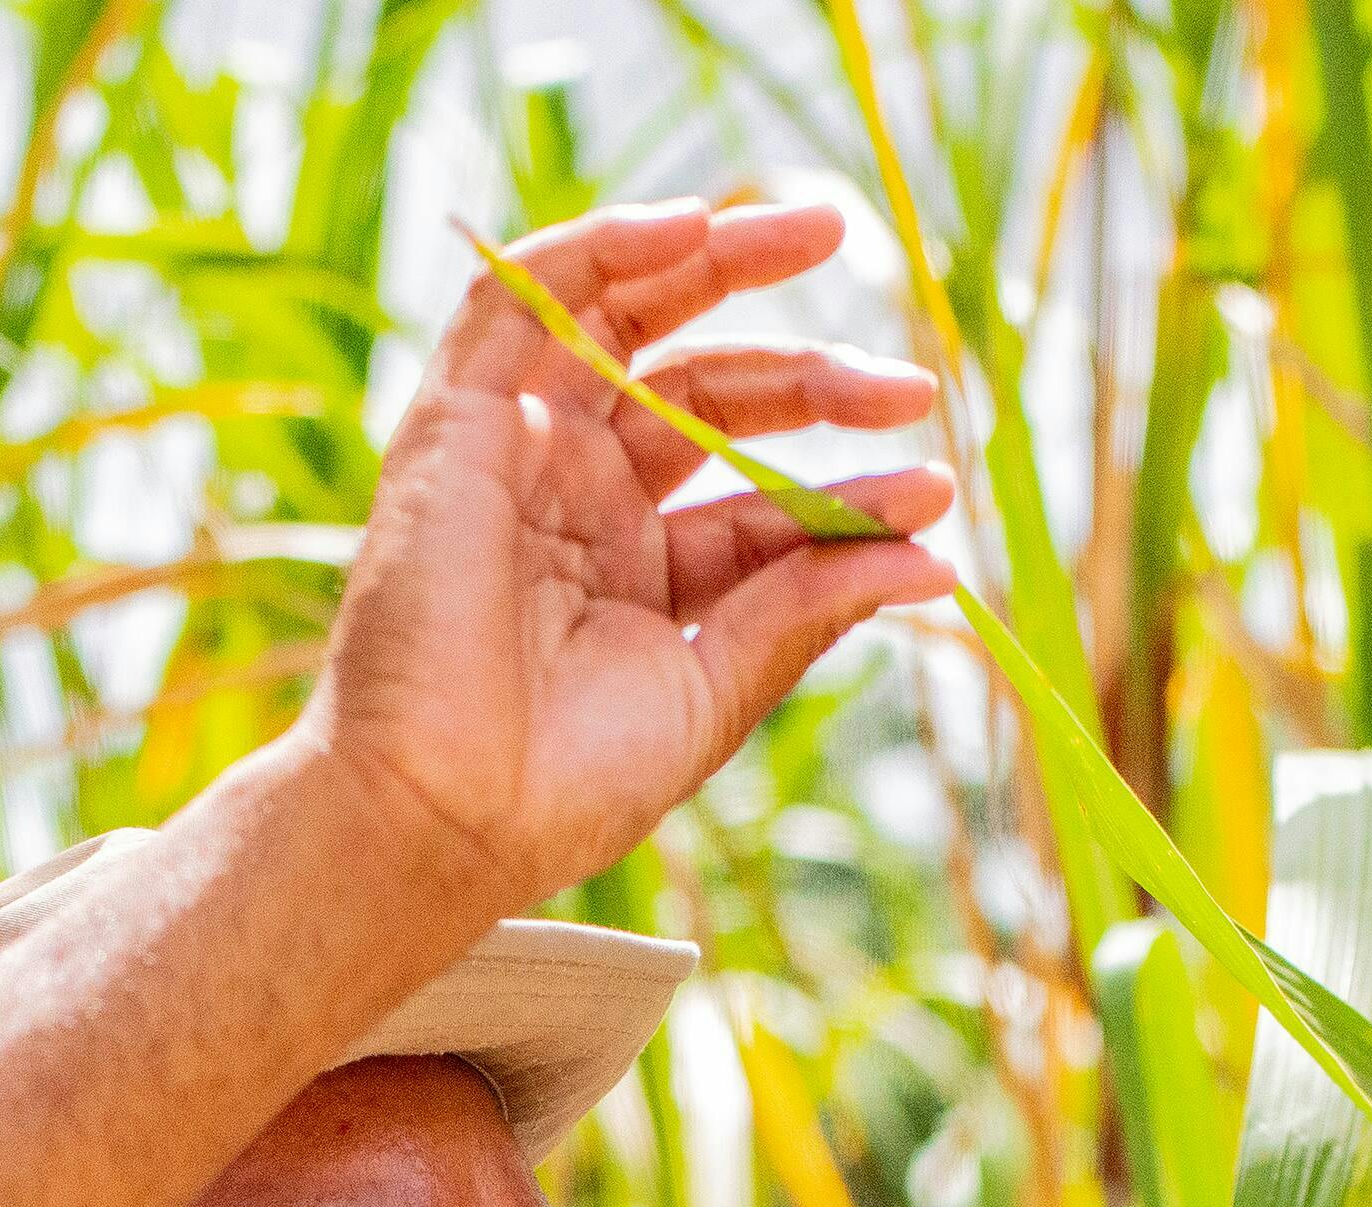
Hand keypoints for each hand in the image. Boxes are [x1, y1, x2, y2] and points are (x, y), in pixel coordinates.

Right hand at [301, 198, 956, 912]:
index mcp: (637, 574)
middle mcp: (579, 500)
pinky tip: (692, 227)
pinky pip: (520, 296)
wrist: (440, 814)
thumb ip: (804, 612)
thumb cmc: (558, 787)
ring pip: (625, 317)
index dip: (845, 493)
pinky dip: (601, 247)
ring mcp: (520, 453)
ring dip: (720, 260)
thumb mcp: (709, 690)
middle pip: (708, 393)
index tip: (930, 495)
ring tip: (823, 231)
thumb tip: (932, 561)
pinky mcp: (456, 420)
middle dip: (812, 375)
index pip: (758, 504)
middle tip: (909, 384)